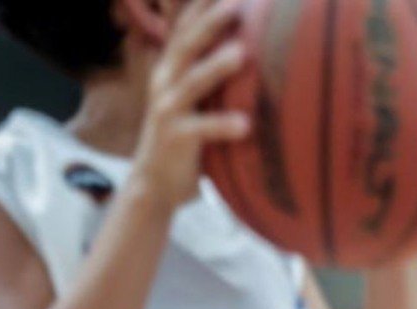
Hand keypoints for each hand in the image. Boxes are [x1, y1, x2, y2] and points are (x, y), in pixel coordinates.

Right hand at [130, 0, 249, 206]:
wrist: (156, 182)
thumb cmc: (189, 135)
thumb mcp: (197, 99)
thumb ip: (216, 76)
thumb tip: (260, 51)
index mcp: (172, 68)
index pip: (185, 27)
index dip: (200, 4)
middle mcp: (165, 82)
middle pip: (187, 45)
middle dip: (210, 22)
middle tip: (236, 4)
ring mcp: (167, 110)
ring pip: (192, 83)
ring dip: (216, 67)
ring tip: (241, 54)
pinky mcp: (174, 139)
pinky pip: (200, 130)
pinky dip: (222, 125)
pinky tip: (246, 124)